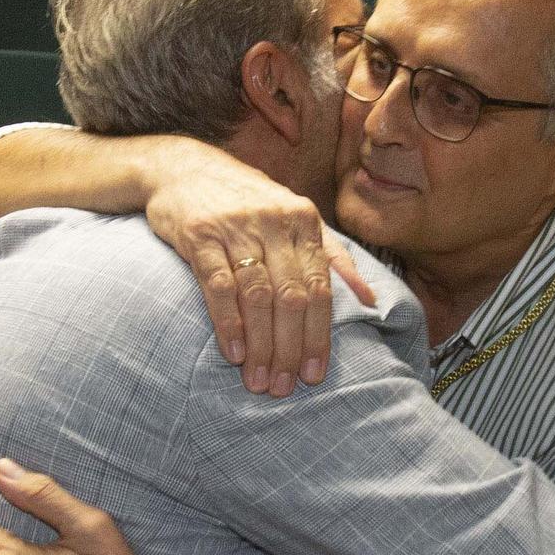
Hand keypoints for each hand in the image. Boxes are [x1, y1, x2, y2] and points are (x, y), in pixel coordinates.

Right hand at [140, 142, 373, 396]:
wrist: (182, 167)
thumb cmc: (245, 200)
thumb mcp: (295, 217)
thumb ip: (333, 257)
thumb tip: (372, 300)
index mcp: (303, 221)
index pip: (320, 288)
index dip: (318, 336)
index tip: (313, 375)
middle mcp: (273, 222)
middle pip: (292, 297)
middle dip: (290, 348)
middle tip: (283, 387)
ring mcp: (235, 227)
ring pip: (258, 295)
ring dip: (261, 344)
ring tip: (259, 380)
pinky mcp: (199, 235)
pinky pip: (219, 285)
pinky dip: (229, 322)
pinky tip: (234, 352)